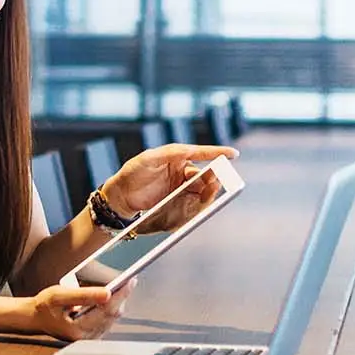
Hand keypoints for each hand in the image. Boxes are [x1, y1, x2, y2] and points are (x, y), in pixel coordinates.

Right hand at [28, 282, 132, 341]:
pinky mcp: (92, 333)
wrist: (35, 318)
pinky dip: (111, 306)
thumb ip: (83, 295)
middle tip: (130, 279)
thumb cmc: (45, 306)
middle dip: (122, 296)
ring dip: (118, 301)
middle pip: (113, 314)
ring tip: (124, 284)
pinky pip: (108, 319)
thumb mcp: (60, 295)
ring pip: (112, 317)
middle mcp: (87, 336)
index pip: (107, 310)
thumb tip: (107, 293)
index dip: (121, 294)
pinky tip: (113, 295)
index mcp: (79, 329)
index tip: (130, 280)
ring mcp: (90, 336)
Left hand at [104, 144, 237, 227]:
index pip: (201, 152)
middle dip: (213, 178)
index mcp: (178, 156)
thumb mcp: (150, 158)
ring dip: (208, 191)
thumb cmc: (133, 172)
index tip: (233, 154)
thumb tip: (189, 150)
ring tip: (208, 194)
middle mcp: (182, 171)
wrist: (121, 196)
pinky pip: (194, 201)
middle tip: (216, 182)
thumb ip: (169, 153)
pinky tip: (201, 204)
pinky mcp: (178, 200)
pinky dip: (200, 203)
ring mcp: (181, 186)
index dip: (218, 153)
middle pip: (205, 174)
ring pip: (202, 189)